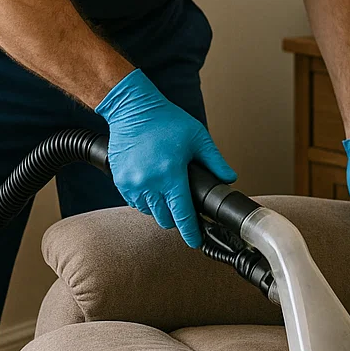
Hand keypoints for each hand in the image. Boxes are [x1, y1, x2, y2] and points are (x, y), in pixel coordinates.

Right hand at [96, 68, 236, 247]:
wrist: (132, 109)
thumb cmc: (164, 120)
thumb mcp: (197, 138)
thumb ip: (215, 161)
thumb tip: (229, 179)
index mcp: (171, 175)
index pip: (183, 216)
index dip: (191, 233)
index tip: (196, 241)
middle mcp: (149, 183)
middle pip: (165, 220)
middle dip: (177, 217)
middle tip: (184, 205)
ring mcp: (132, 184)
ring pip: (149, 213)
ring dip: (160, 209)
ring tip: (168, 192)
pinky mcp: (120, 181)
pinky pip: (135, 202)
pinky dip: (146, 201)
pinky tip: (153, 186)